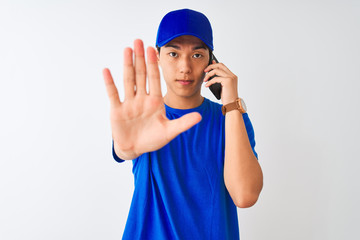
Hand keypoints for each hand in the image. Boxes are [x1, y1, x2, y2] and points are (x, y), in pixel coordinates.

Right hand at [103, 39, 201, 159]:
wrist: (135, 149)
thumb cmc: (152, 140)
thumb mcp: (170, 132)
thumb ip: (183, 123)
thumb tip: (200, 117)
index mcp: (155, 102)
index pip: (155, 79)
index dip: (154, 65)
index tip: (154, 49)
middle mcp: (142, 99)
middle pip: (141, 75)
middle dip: (140, 58)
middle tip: (139, 41)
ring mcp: (129, 104)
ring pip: (128, 80)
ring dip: (127, 65)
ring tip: (127, 49)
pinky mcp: (117, 110)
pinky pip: (113, 94)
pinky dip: (110, 83)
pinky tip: (107, 70)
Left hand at [203, 60, 238, 104]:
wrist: (231, 104)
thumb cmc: (227, 97)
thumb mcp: (222, 86)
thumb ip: (219, 79)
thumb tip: (212, 73)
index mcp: (232, 76)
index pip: (223, 66)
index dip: (215, 64)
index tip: (208, 66)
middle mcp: (232, 75)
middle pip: (220, 65)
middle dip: (211, 66)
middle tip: (204, 71)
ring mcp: (231, 78)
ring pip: (217, 70)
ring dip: (209, 74)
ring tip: (204, 80)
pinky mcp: (227, 81)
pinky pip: (215, 78)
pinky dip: (209, 82)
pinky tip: (206, 85)